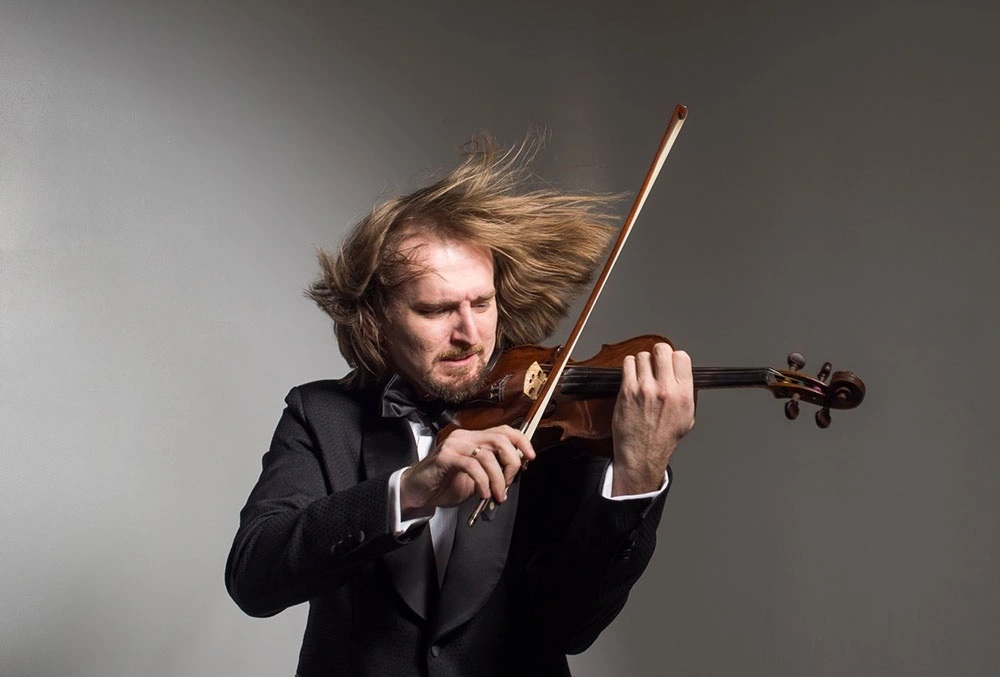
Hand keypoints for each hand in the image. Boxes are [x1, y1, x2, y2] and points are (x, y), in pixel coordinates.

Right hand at [399, 425, 535, 518]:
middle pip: (500, 439)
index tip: (531, 457)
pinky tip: (483, 494)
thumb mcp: (475, 477)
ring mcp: (454, 445)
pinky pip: (472, 467)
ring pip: (488, 455)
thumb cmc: (445, 484)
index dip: (522, 441)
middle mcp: (465, 437)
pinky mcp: (445, 458)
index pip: (504, 430)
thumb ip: (493, 470)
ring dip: (498, 479)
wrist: (416, 491)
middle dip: (512, 463)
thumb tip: (514, 472)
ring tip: (496, 495)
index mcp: (474, 438)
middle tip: (509, 483)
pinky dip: (483, 482)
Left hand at [611, 342, 694, 495]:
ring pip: (643, 355)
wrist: (642, 454)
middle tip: (656, 363)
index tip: (671, 363)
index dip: (675, 358)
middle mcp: (665, 389)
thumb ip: (686, 392)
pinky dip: (630, 366)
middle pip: (662, 350)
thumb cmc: (663, 438)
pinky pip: (628, 363)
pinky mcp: (627, 391)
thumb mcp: (687, 417)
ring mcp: (644, 389)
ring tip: (643, 373)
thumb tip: (682, 373)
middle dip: (659, 354)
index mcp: (683, 394)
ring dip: (643, 362)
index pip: (682, 357)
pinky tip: (632, 376)